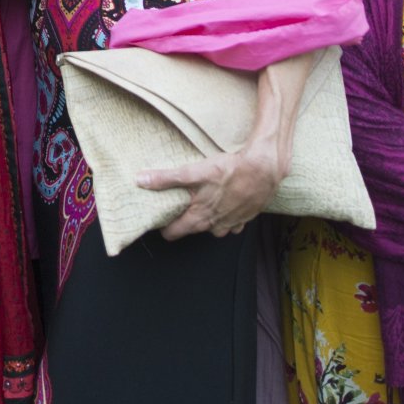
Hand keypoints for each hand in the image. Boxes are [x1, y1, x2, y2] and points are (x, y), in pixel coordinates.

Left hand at [139, 133, 286, 239]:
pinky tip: (225, 203)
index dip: (164, 227)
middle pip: (192, 230)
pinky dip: (226, 216)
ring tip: (202, 203)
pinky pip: (232, 223)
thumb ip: (166, 179)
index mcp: (199, 217)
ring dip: (206, 219)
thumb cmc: (228, 171)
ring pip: (212, 228)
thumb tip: (141, 180)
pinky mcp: (245, 218)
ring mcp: (231, 223)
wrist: (262, 170)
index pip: (173, 233)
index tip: (159, 217)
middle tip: (178, 208)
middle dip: (183, 222)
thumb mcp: (193, 172)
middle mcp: (214, 225)